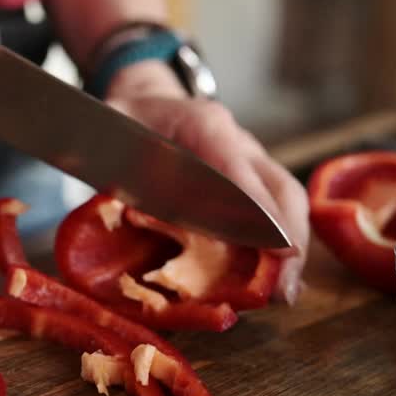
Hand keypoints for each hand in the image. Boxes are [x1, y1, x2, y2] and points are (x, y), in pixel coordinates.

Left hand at [107, 61, 309, 304]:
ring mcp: (250, 162)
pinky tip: (278, 282)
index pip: (237, 167)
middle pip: (279, 187)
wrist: (148, 103)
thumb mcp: (108, 129)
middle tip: (285, 285)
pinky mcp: (250, 183)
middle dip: (287, 236)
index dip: (257, 209)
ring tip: (285, 292)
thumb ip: (105, 155)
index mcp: (203, 125)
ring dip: (290, 247)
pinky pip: (275, 212)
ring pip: (285, 202)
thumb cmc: (126, 120)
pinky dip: (278, 248)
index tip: (276, 245)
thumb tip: (106, 200)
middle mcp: (238, 142)